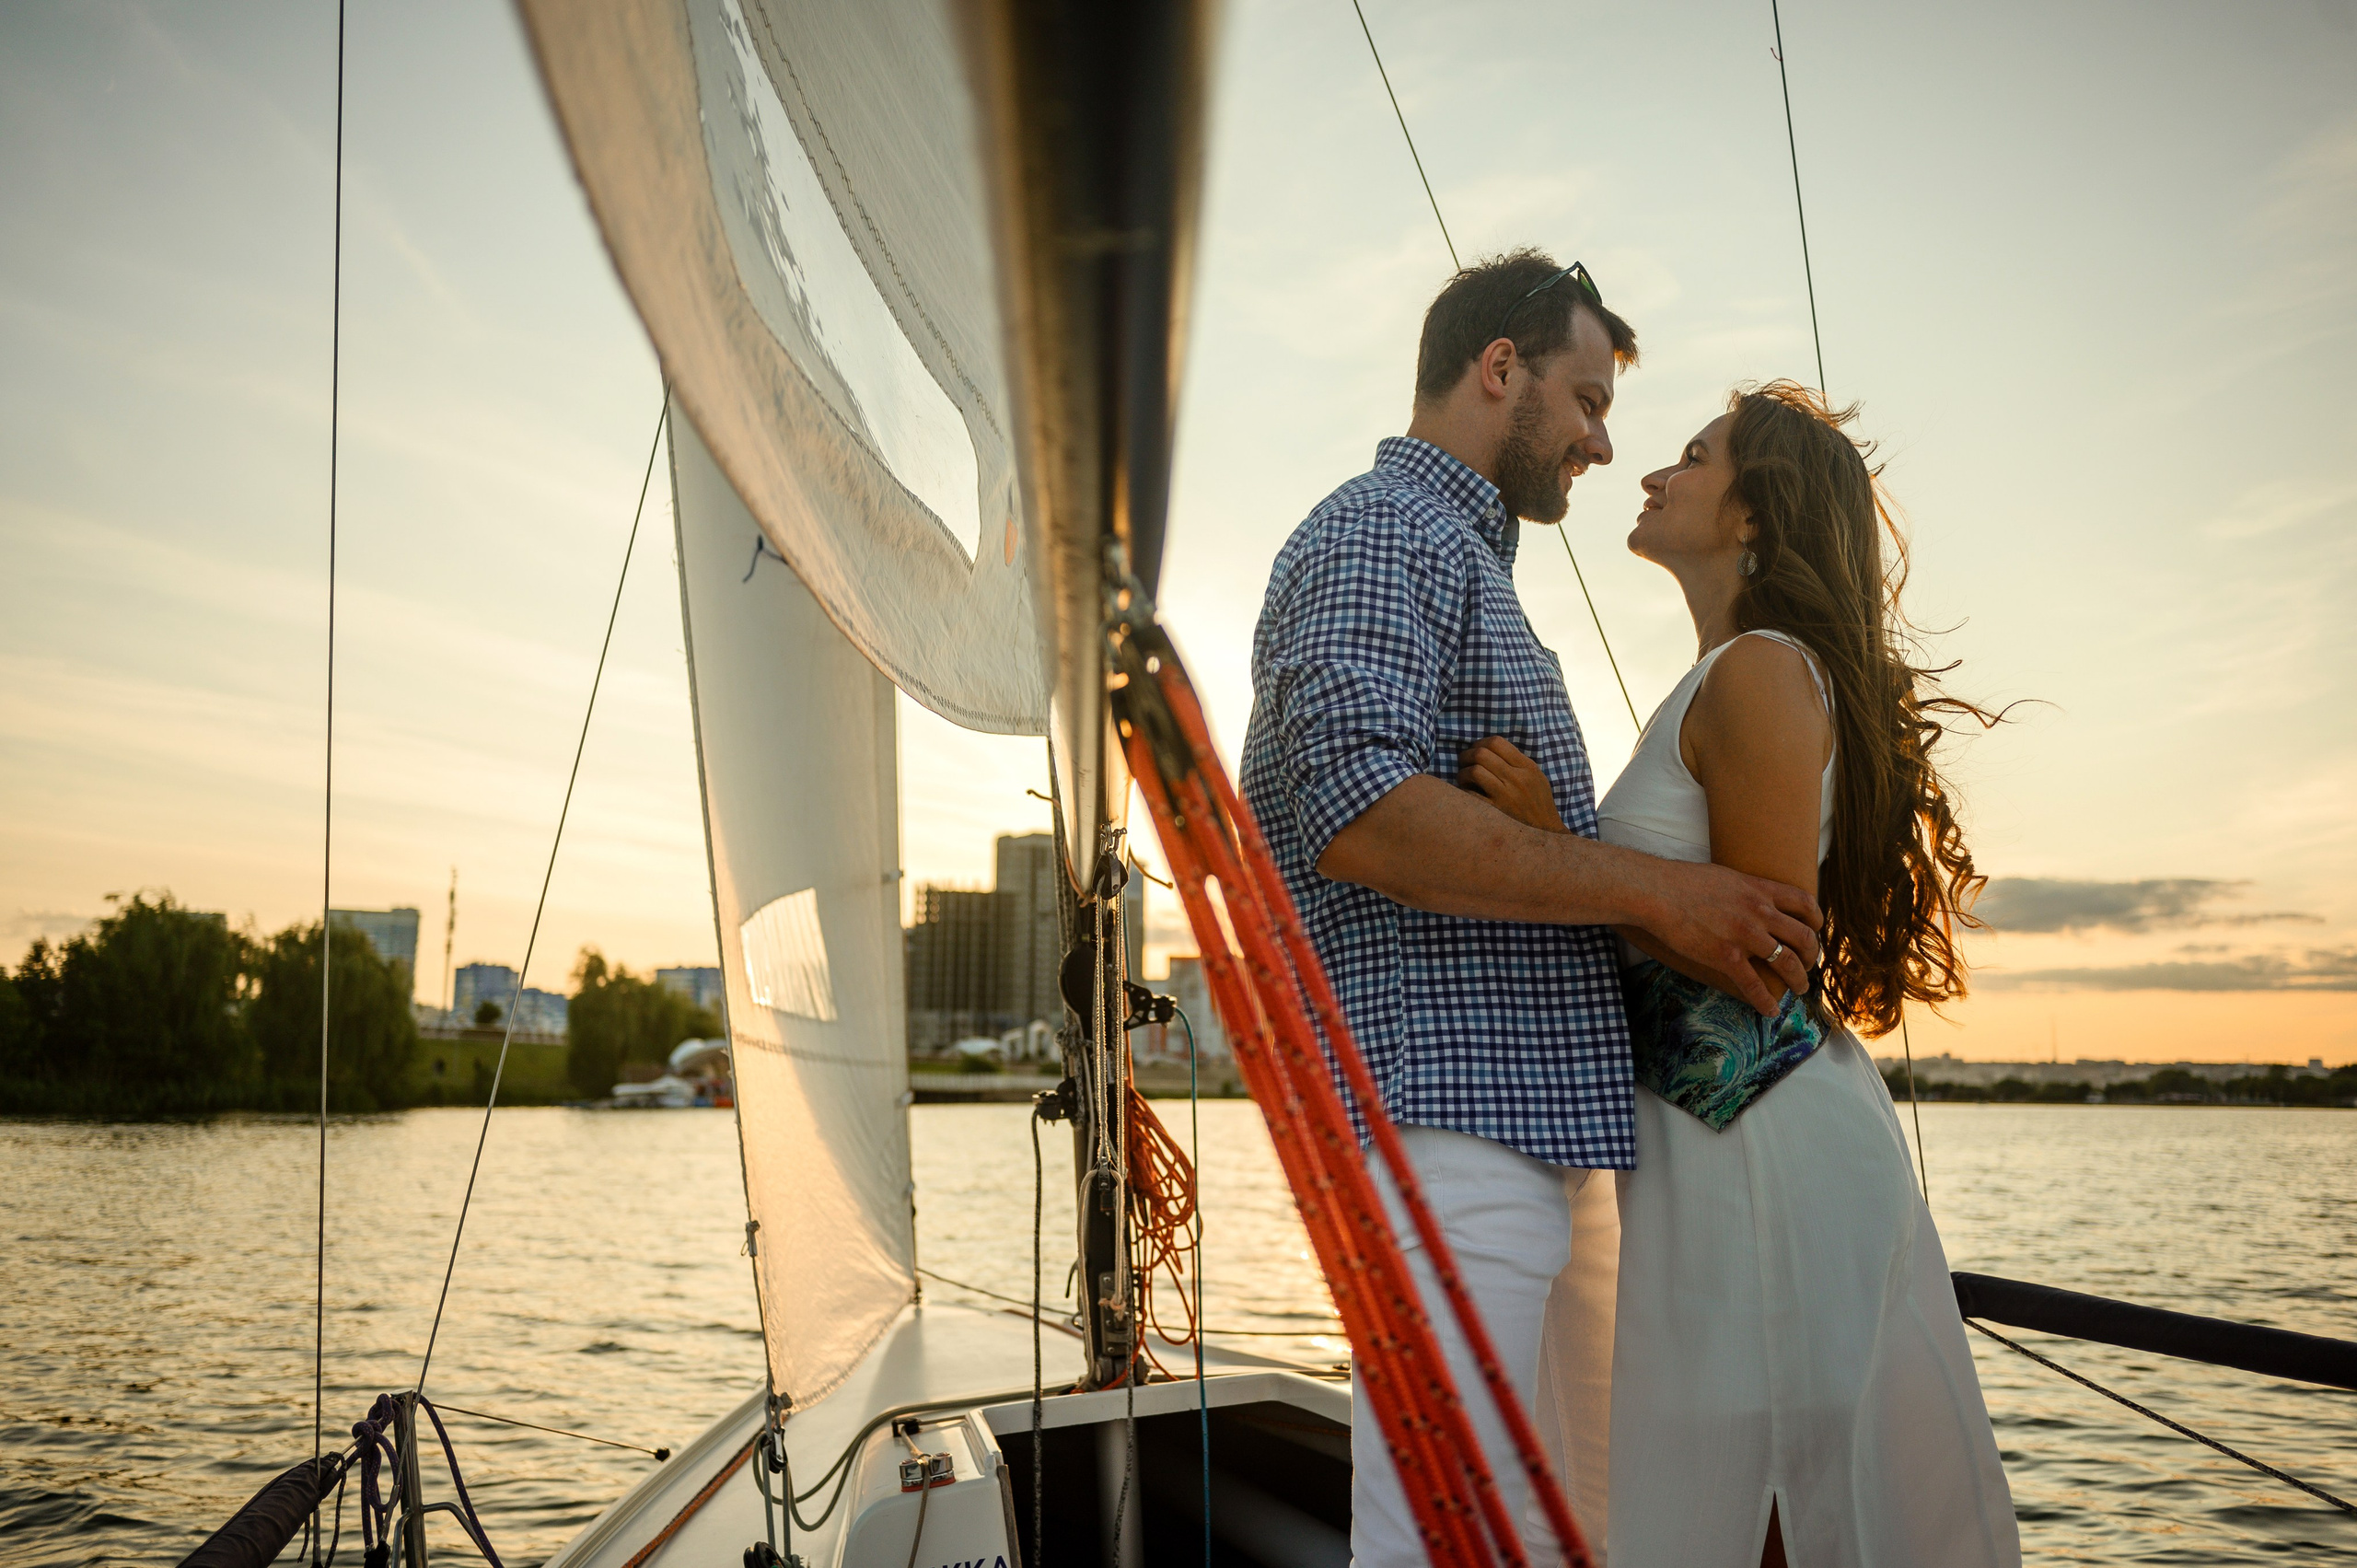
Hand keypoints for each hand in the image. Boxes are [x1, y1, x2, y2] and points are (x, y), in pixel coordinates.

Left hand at [1458, 736, 1565, 833]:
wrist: (1546, 833)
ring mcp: (1506, 796)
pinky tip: (1466, 794)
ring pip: (1474, 771)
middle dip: (1466, 756)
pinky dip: (1463, 792)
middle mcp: (1517, 779)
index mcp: (1527, 767)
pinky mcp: (1496, 813)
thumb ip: (1517, 762)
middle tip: (1464, 763)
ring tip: (1464, 779)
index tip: (1476, 750)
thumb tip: (1490, 749)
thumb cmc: (1539, 804)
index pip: (1497, 742)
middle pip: (1481, 754)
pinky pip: (1471, 796)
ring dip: (1463, 773)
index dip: (1480, 743)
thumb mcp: (1536, 778)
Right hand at [1636, 859, 1820, 1013]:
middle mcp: (1760, 912)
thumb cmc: (1682, 881)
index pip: (1804, 902)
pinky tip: (1770, 1011)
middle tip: (1807, 965)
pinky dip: (1766, 1002)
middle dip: (1811, 955)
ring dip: (1798, 980)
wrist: (1656, 893)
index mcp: (1760, 890)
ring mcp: (1745, 936)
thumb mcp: (1725, 876)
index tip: (1815, 929)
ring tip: (1798, 989)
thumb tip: (1749, 897)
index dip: (1816, 919)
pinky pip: (1754, 985)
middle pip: (1803, 937)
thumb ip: (1744, 889)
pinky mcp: (1726, 956)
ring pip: (1787, 963)